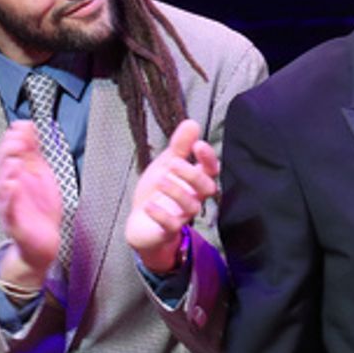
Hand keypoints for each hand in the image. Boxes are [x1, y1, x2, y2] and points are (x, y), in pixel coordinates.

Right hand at [0, 122, 61, 286]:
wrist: (44, 240)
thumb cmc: (40, 207)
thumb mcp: (41, 175)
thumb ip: (34, 153)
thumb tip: (29, 128)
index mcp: (14, 175)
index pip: (6, 152)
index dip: (12, 138)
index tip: (22, 126)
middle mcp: (7, 188)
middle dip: (6, 152)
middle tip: (18, 141)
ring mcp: (8, 204)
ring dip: (6, 172)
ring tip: (15, 161)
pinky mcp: (13, 221)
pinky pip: (7, 209)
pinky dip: (8, 198)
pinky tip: (12, 186)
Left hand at [125, 119, 218, 272]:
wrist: (141, 222)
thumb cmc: (158, 191)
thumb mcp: (166, 164)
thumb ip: (180, 146)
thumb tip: (192, 122)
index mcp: (195, 180)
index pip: (211, 169)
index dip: (208, 158)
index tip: (198, 145)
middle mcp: (194, 197)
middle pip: (207, 188)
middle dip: (193, 175)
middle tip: (173, 164)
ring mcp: (183, 214)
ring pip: (192, 206)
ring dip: (177, 192)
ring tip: (160, 181)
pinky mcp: (169, 230)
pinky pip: (172, 225)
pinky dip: (161, 215)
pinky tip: (149, 205)